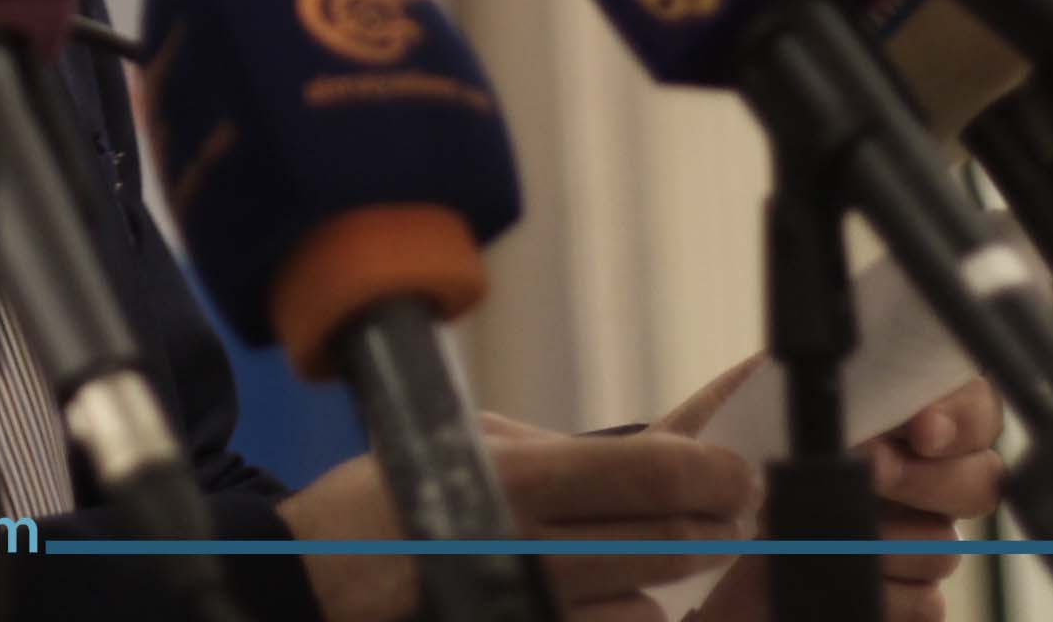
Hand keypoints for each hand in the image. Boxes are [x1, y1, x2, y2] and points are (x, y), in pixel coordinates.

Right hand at [282, 416, 760, 621]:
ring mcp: (529, 611)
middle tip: (723, 514)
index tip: (742, 473)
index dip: (715, 472)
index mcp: (511, 478)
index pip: (653, 473)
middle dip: (709, 525)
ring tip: (615, 564)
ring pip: (649, 608)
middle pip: (671, 542)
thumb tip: (667, 453)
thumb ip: (558, 453)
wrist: (310, 593)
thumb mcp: (462, 446)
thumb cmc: (383, 509)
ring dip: (652, 585)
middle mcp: (529, 550)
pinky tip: (589, 602)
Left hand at [688, 374, 1007, 621]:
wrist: (692, 516)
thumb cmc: (728, 449)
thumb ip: (822, 384)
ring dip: (887, 537)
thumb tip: (869, 401)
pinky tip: (832, 567)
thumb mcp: (761, 394)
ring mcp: (913, 540)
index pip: (975, 407)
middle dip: (926, 477)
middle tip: (871, 470)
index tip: (923, 430)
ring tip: (826, 525)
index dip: (962, 416)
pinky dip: (880, 590)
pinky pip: (924, 603)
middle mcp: (920, 479)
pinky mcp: (898, 597)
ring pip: (946, 546)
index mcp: (899, 418)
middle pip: (980, 481)